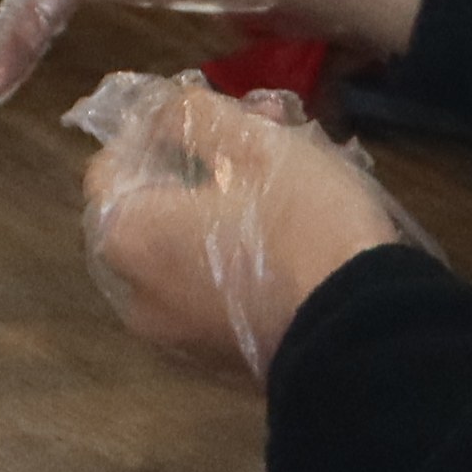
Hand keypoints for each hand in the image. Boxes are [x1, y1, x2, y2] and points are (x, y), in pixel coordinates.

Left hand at [67, 71, 405, 377]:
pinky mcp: (218, 359)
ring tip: (284, 172)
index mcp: (126, 238)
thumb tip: (162, 114)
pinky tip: (287, 230)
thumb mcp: (252, 144)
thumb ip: (193, 117)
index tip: (201, 112)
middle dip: (197, 166)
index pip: (108, 168)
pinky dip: (232, 256)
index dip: (151, 130)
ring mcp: (175, 336)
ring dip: (220, 208)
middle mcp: (134, 295)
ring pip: (183, 250)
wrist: (363, 330)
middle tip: (255, 133)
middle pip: (149, 210)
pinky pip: (209, 291)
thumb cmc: (300, 221)